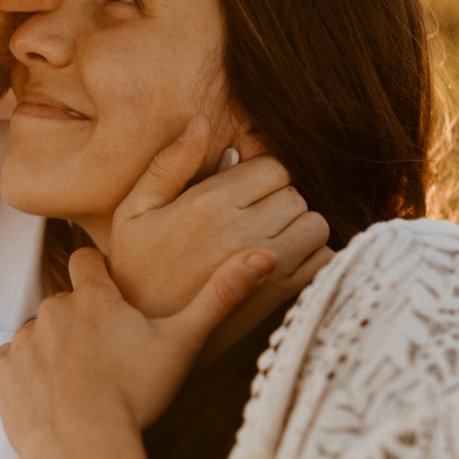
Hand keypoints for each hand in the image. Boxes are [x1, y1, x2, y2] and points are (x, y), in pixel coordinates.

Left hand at [0, 246, 275, 458]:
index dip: (95, 274)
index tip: (106, 296)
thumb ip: (220, 297)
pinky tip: (51, 400)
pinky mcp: (3, 370)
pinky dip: (28, 377)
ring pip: (39, 336)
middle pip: (64, 305)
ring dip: (53, 352)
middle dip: (79, 325)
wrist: (83, 447)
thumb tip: (265, 255)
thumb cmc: (136, 395)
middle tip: (104, 361)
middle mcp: (53, 309)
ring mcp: (24, 339)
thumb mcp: (183, 344)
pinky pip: (13, 363)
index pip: (85, 261)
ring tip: (79, 387)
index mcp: (93, 297)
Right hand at [108, 114, 331, 317]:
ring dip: (299, 227)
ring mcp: (267, 266)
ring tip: (270, 239)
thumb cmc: (134, 269)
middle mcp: (242, 232)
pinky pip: (324, 260)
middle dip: (279, 200)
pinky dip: (313, 257)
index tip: (243, 193)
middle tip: (253, 218)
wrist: (143, 337)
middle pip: (295, 192)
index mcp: (208, 204)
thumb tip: (201, 120)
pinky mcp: (282, 296)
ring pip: (316, 223)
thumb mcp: (134, 211)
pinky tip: (282, 264)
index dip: (261, 175)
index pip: (272, 165)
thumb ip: (169, 164)